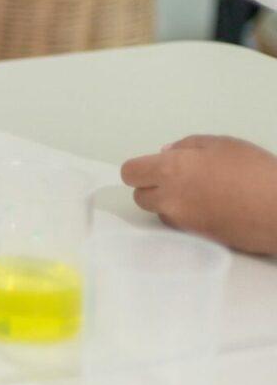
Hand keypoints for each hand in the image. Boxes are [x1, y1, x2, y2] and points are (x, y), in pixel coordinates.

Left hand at [121, 135, 276, 253]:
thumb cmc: (255, 171)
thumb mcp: (223, 145)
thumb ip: (187, 145)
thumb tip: (165, 152)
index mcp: (170, 170)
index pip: (130, 173)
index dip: (139, 169)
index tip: (153, 167)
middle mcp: (170, 199)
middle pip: (140, 196)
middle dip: (152, 187)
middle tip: (179, 179)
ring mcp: (183, 223)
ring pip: (160, 213)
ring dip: (169, 204)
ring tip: (199, 194)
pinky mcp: (199, 240)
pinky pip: (180, 227)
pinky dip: (187, 218)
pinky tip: (210, 209)